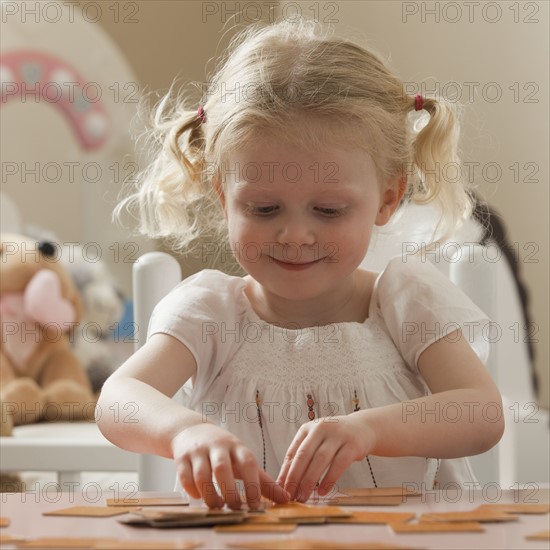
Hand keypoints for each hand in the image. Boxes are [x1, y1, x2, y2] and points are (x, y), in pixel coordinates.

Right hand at [172, 423, 289, 509]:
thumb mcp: (243, 459)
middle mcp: (218, 447)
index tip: (255, 505)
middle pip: (223, 469)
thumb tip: (286, 498)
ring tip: (217, 506)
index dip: (252, 485)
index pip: (248, 463)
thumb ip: (263, 480)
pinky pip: (185, 477)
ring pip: (203, 475)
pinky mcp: (181, 457)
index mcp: (237, 447)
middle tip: (234, 508)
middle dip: (229, 492)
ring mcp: (198, 451)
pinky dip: (192, 490)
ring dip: (210, 495)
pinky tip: (199, 497)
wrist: (192, 430)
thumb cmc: (223, 449)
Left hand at [277, 413, 374, 501]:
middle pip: (304, 455)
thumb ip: (303, 457)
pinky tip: (323, 491)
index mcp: (307, 428)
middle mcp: (321, 428)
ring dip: (310, 481)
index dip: (285, 472)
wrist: (363, 428)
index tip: (280, 489)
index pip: (293, 452)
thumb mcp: (317, 442)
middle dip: (294, 477)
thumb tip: (285, 482)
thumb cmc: (334, 440)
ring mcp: (337, 435)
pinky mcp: (352, 444)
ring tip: (304, 496)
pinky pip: (339, 464)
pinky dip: (329, 479)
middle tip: (289, 495)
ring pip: (320, 460)